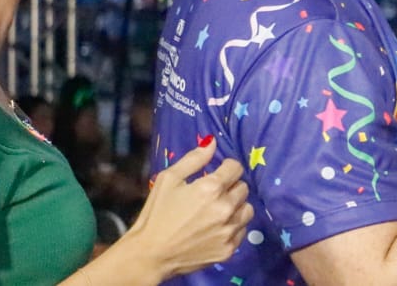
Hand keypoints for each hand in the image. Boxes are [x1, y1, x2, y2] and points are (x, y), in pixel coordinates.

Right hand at [124, 140, 250, 277]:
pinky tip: (216, 229)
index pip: (236, 168)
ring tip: (218, 211)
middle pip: (243, 188)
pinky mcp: (229, 249)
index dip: (227, 168)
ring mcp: (228, 231)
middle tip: (214, 194)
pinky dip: (233, 228)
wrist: (150, 254)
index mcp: (212, 188)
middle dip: (231, 187)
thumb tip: (213, 141)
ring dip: (236, 207)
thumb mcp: (169, 179)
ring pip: (247, 210)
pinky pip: (242, 231)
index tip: (219, 173)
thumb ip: (194, 159)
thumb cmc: (156, 214)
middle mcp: (225, 208)